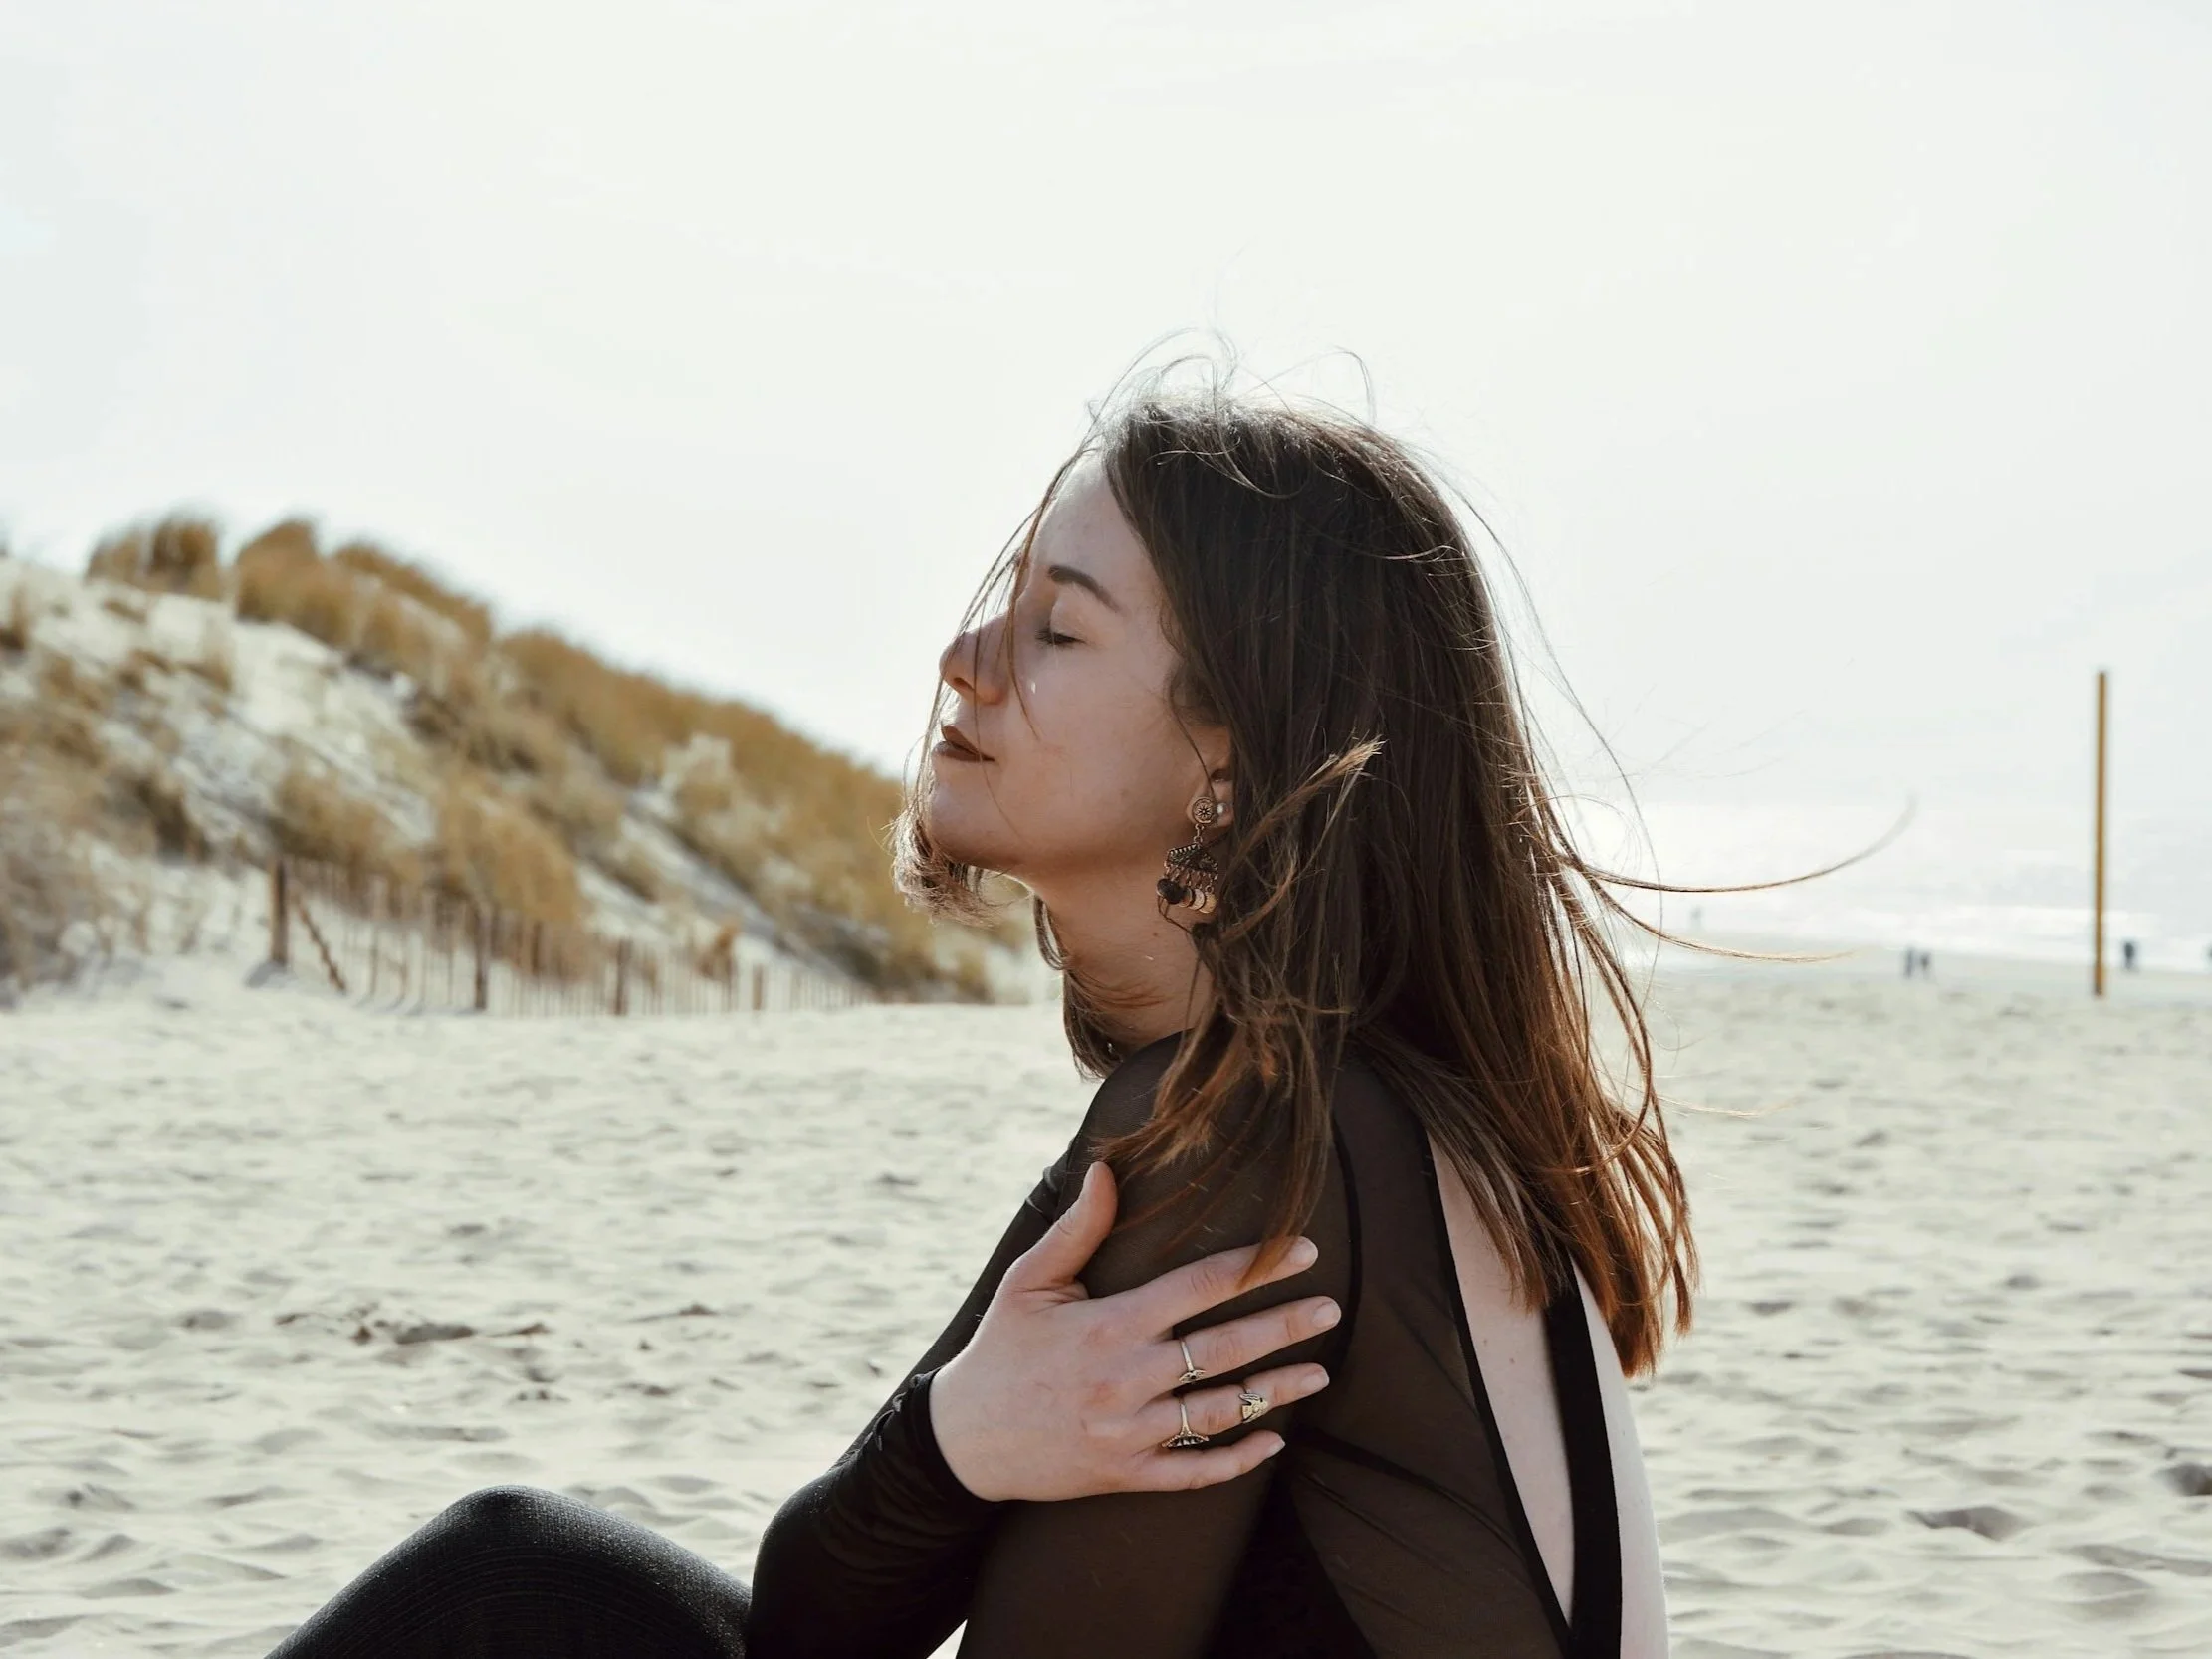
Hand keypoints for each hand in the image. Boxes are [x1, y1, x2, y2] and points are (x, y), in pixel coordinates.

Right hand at [927, 1160, 1336, 1502]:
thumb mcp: (1029, 1280)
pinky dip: (1238, 1460)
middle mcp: (1125, 1378)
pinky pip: (1193, 1471)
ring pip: (1219, 1411)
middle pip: (1223, 1348)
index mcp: (1108, 1324)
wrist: (965, 1438)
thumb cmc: (1001, 1347)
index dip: (1256, 1264)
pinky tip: (1276, 1442)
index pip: (1198, 1286)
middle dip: (1283, 1326)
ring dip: (1275, 1391)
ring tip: (1320, 1372)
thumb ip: (1077, 1228)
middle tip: (1330, 1310)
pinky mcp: (1126, 1473)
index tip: (1303, 1250)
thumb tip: (1107, 1170)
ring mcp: (1129, 1431)